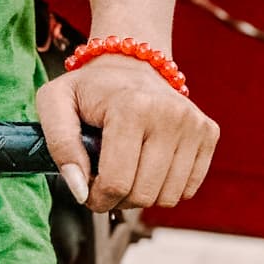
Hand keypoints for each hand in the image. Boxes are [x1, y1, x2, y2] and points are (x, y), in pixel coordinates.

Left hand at [37, 56, 218, 214]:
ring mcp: (194, 124)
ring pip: (167, 198)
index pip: (116, 182)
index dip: (95, 197)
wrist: (130, 63)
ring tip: (125, 171)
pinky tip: (148, 165)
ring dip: (141, 196)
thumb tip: (80, 190)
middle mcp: (170, 114)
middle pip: (143, 195)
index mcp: (132, 107)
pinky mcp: (208, 133)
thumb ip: (59, 146)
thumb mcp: (54, 103)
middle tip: (104, 179)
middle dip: (117, 199)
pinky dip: (164, 187)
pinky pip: (187, 189)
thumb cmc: (88, 88)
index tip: (86, 188)